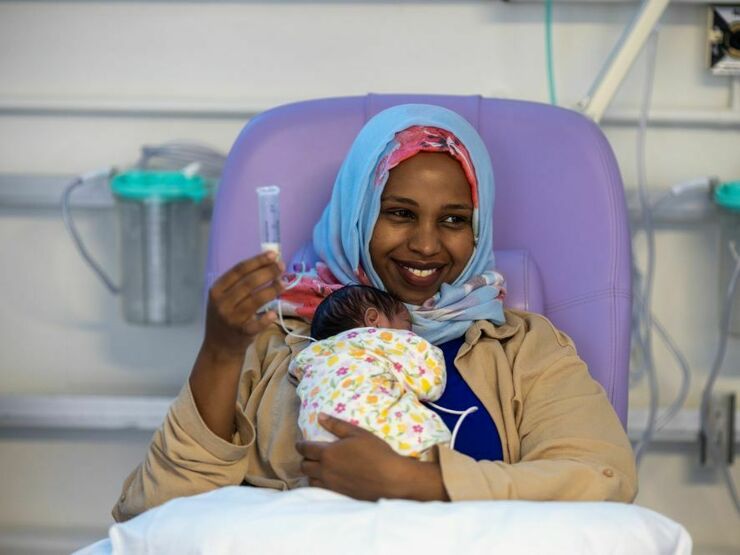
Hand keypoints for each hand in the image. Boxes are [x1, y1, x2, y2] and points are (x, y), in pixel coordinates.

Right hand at [203, 252, 284, 357]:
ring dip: (272, 289)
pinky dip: (267, 317)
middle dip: (268, 272)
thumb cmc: (226, 316)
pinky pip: (258, 323)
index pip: (239, 270)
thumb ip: (240, 282)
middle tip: (282, 266)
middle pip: (249, 283)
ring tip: (284, 283)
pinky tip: (274, 311)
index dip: (258, 261)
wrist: (219, 346)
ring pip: (256, 300)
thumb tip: (268, 263)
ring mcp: (231, 318)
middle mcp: (222, 303)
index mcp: (216, 290)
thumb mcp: (224, 297)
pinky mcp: (242, 332)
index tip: (273, 255)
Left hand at [295, 414, 448, 501]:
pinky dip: (320, 484)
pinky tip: (328, 479)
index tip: (300, 444)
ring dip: (311, 473)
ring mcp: (332, 485)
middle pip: (304, 466)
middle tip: (310, 455)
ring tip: (318, 468)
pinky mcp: (339, 495)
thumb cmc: (376, 452)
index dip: (300, 445)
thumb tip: (320, 416)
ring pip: (310, 480)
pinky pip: (321, 490)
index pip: (305, 449)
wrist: (391, 479)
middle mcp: (325, 471)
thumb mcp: (357, 433)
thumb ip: (336, 425)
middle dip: (305, 459)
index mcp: (328, 453)